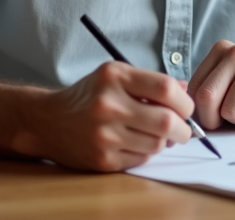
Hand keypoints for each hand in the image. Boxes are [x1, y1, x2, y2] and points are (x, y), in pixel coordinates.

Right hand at [18, 61, 194, 171]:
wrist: (48, 121)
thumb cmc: (89, 96)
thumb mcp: (116, 75)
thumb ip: (151, 81)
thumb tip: (187, 91)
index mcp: (114, 77)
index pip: (165, 88)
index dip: (184, 101)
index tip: (186, 107)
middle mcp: (108, 105)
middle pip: (166, 121)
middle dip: (183, 128)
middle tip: (183, 128)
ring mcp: (104, 135)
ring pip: (157, 144)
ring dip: (164, 141)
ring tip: (155, 133)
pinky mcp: (102, 160)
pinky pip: (141, 159)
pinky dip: (146, 152)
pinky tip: (136, 142)